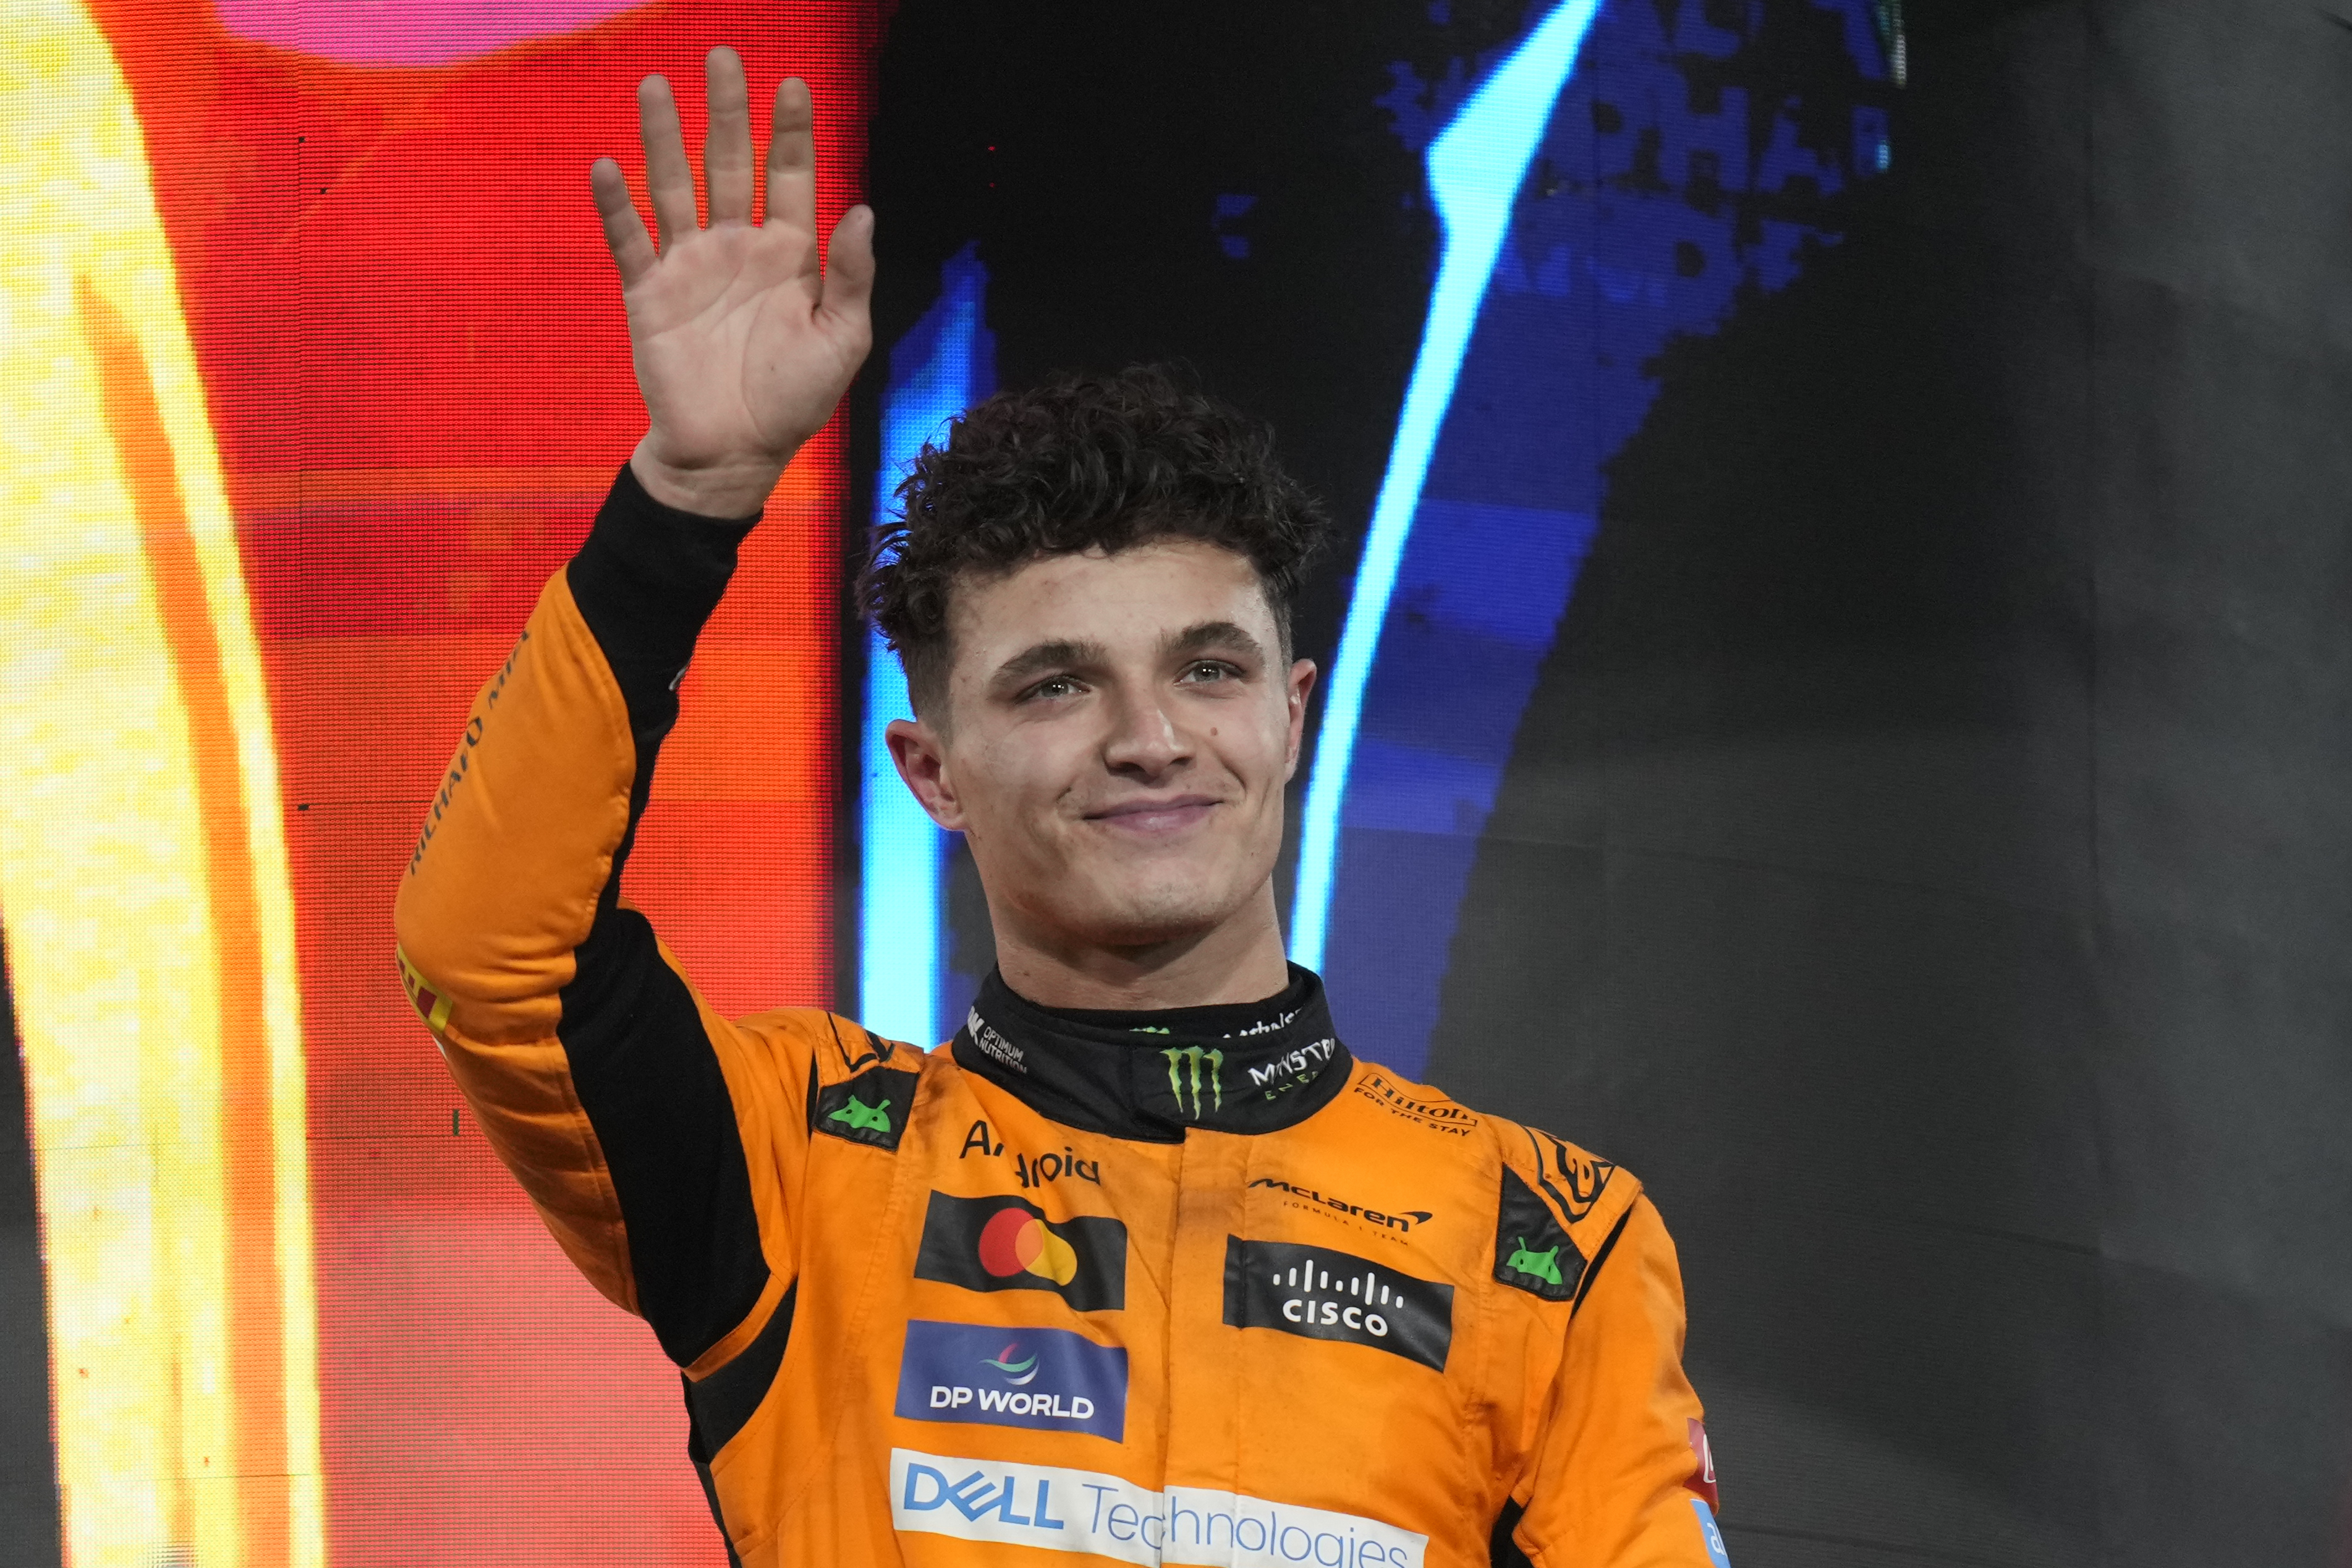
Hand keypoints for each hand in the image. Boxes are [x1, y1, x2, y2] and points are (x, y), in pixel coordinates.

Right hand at [591, 47, 874, 517]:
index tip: (791, 87)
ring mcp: (690, 266)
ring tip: (655, 85)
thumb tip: (864, 210)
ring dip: (664, 137)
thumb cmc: (793, 401)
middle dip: (727, 112)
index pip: (790, 178)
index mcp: (789, 255)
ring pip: (674, 186)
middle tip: (724, 57)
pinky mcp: (650, 294)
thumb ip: (851, 276)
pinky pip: (630, 241)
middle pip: (729, 164)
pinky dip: (617, 206)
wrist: (732, 455)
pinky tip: (609, 166)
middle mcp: (738, 247)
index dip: (790, 133)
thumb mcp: (842, 340)